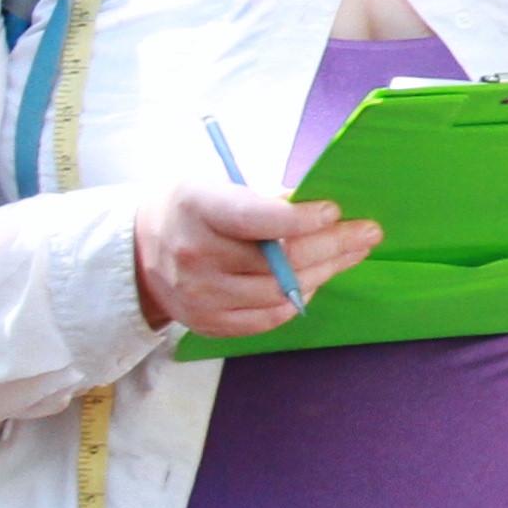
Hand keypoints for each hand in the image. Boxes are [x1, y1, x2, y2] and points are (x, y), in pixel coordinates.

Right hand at [133, 179, 378, 337]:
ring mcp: (198, 296)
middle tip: (367, 232)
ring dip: (324, 272)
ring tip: (351, 253)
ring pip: (278, 293)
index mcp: (197, 208)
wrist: (139, 249)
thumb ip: (266, 197)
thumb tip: (321, 210)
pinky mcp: (206, 324)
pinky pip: (266, 319)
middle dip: (331, 245)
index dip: (299, 219)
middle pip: (276, 261)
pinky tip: (318, 278)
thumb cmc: (193, 208)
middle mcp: (194, 255)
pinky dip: (298, 299)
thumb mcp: (218, 184)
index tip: (333, 211)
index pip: (254, 218)